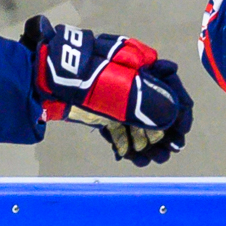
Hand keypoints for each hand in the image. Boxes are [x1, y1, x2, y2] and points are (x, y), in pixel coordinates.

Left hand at [24, 16, 194, 164]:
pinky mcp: (100, 112)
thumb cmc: (84, 74)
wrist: (45, 79)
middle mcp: (131, 80)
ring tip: (154, 160)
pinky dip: (128, 143)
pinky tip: (136, 158)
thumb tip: (171, 115)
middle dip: (165, 131)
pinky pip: (120, 129)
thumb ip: (148, 100)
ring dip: (149, 142)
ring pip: (139, 122)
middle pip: (156, 107)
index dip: (179, 109)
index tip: (181, 132)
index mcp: (140, 65)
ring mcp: (115, 97)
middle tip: (170, 152)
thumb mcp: (122, 85)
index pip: (170, 86)